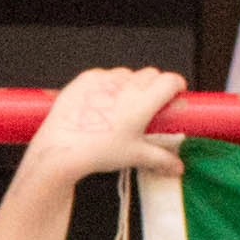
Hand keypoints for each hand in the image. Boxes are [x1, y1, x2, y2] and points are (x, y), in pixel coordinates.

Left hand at [27, 67, 186, 191]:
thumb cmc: (98, 151)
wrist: (62, 149)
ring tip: (123, 106)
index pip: (170, 80)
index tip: (175, 94)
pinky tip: (102, 104)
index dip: (177, 86)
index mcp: (143, 101)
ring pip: (127, 73)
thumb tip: (177, 166)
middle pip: (151, 74)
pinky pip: (103, 75)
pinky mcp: (85, 79)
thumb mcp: (135, 156)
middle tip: (150, 106)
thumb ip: (161, 159)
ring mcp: (104, 80)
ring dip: (131, 84)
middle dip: (155, 86)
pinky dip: (107, 85)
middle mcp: (125, 85)